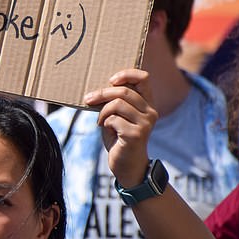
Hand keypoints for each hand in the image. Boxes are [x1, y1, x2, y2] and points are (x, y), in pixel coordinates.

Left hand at [83, 69, 158, 187]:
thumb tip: (100, 86)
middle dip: (102, 93)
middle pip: (124, 91)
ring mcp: (145, 123)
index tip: (111, 79)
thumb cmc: (119, 137)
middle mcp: (151, 111)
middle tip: (88, 99)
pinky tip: (106, 130)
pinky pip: (113, 119)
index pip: (143, 78)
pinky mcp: (136, 134)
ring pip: (117, 104)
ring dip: (102, 111)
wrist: (126, 165)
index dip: (127, 74)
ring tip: (100, 120)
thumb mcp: (118, 115)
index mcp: (147, 103)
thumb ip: (116, 100)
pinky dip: (104, 123)